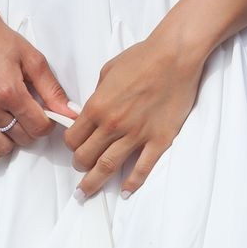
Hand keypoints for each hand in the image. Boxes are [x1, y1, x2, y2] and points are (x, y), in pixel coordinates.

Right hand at [0, 4, 75, 163]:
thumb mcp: (32, 57)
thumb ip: (51, 88)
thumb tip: (70, 112)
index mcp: (9, 91)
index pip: (38, 127)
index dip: (49, 123)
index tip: (47, 113)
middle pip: (21, 138)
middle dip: (32, 129)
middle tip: (31, 112)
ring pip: (1, 148)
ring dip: (13, 139)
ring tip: (14, 121)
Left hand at [68, 29, 209, 195]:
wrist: (175, 55)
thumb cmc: (142, 57)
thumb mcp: (108, 70)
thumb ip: (97, 94)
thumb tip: (90, 111)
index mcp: (97, 106)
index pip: (73, 138)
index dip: (71, 145)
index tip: (74, 148)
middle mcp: (112, 125)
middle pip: (86, 157)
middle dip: (80, 166)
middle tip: (81, 171)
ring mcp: (136, 135)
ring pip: (108, 167)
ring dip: (95, 182)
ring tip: (87, 192)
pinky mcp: (159, 140)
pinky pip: (143, 168)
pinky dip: (132, 183)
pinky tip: (125, 191)